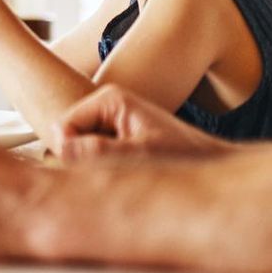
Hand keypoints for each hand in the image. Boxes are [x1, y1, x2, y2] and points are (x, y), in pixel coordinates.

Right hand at [47, 84, 231, 161]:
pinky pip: (90, 155)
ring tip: (126, 172)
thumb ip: (100, 151)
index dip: (71, 155)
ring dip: (93, 166)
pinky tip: (126, 173)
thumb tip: (61, 149)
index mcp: (109, 99)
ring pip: (77, 150)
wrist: (210, 162)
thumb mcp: (141, 154)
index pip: (62, 129)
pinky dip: (101, 169)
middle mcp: (105, 105)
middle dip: (81, 160)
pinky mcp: (113, 136)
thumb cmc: (183, 156)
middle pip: (66, 138)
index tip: (101, 171)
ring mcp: (108, 121)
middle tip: (117, 172)